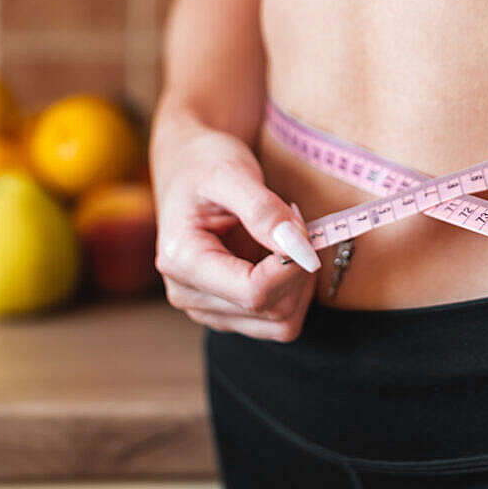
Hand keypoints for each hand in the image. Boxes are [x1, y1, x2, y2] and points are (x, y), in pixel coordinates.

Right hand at [154, 128, 320, 341]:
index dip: (292, 267)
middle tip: (296, 223)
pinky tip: (284, 256)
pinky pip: (279, 319)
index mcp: (181, 261)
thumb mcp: (232, 173)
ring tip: (288, 238)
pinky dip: (294, 290)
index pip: (253, 294)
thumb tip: (298, 250)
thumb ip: (263, 212)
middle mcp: (188, 294)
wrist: (189, 165)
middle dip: (298, 269)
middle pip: (271, 311)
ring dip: (300, 283)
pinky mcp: (228, 311)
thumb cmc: (205, 163)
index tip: (306, 230)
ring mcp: (207, 308)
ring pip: (280, 324)